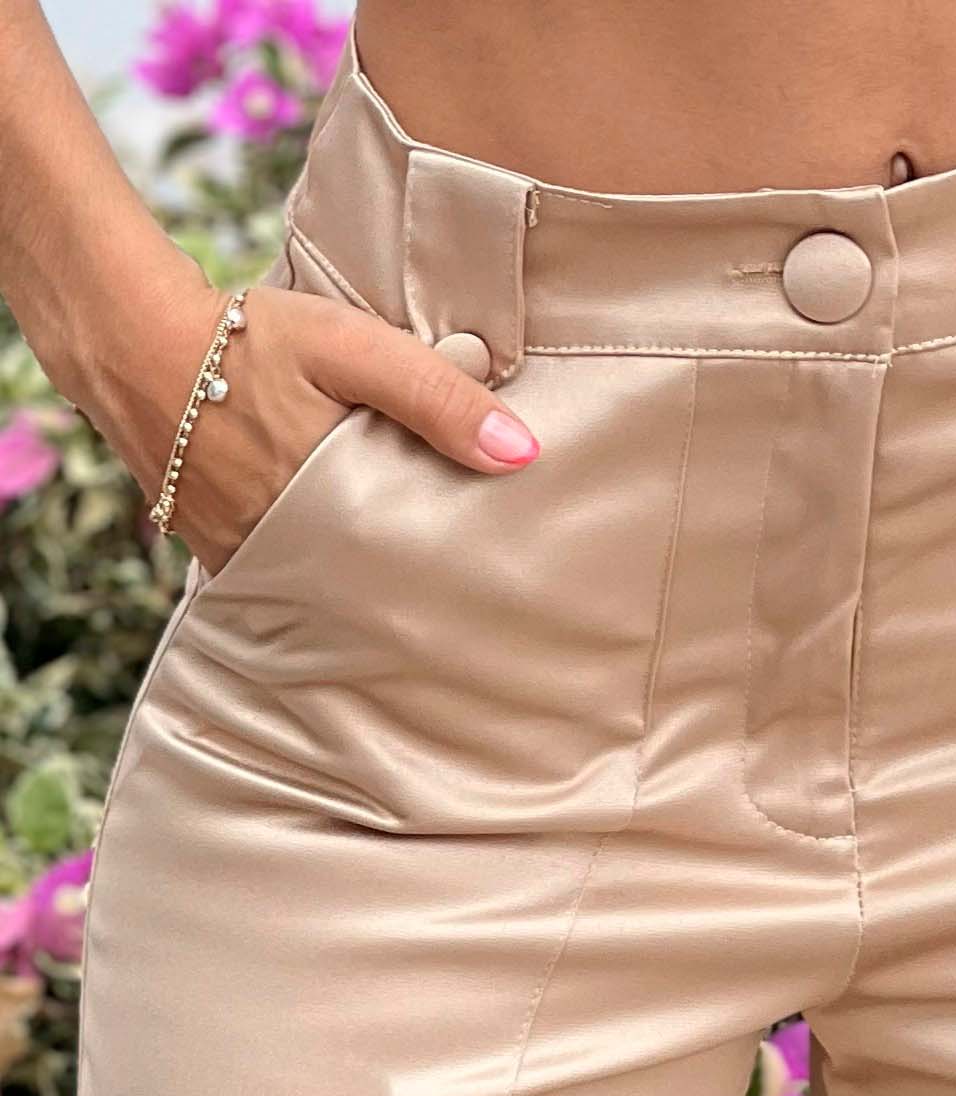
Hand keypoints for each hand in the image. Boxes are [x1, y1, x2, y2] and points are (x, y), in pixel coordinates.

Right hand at [87, 259, 539, 574]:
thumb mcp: (353, 348)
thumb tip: (520, 452)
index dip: (449, 574)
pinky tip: (338, 563)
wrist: (130, 338)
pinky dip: (308, 570)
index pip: (410, 567)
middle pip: (369, 585)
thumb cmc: (250, 338)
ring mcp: (243, 557)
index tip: (489, 580)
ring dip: (358, 581)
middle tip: (459, 592)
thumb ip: (434, 397)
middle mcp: (283, 549)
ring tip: (407, 583)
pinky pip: (276, 577)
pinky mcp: (215, 553)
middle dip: (409, 585)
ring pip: (322, 586)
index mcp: (328, 509)